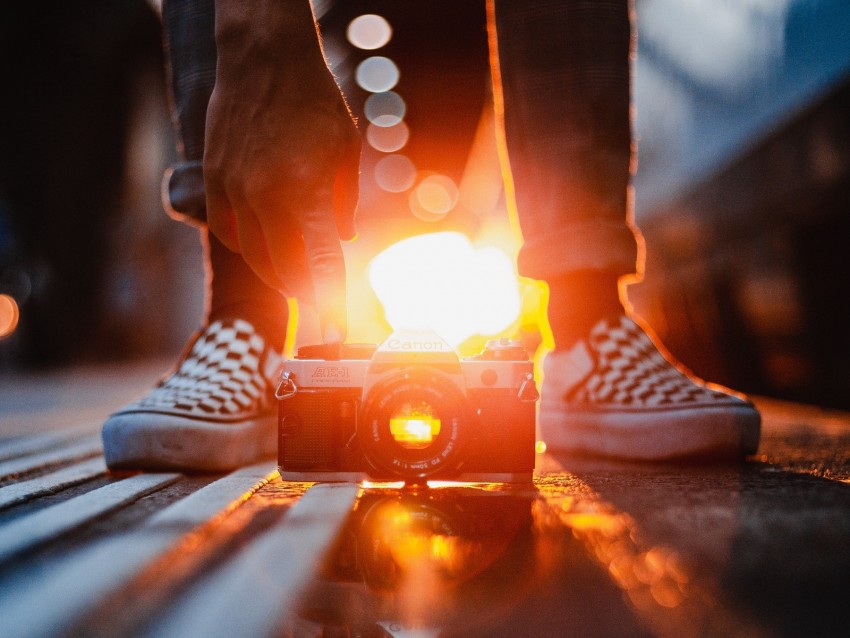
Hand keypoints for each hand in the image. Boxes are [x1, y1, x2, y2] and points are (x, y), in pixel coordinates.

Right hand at [204, 0, 359, 342]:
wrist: (262, 59)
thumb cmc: (313, 102)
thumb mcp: (344, 152)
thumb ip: (342, 203)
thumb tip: (340, 241)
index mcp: (305, 192)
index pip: (321, 265)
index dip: (332, 303)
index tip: (339, 331)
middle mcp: (265, 199)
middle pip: (284, 271)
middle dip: (306, 294)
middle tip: (322, 303)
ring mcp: (234, 192)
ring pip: (254, 257)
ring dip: (279, 274)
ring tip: (298, 280)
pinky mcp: (215, 182)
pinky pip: (229, 234)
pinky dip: (250, 249)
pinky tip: (266, 249)